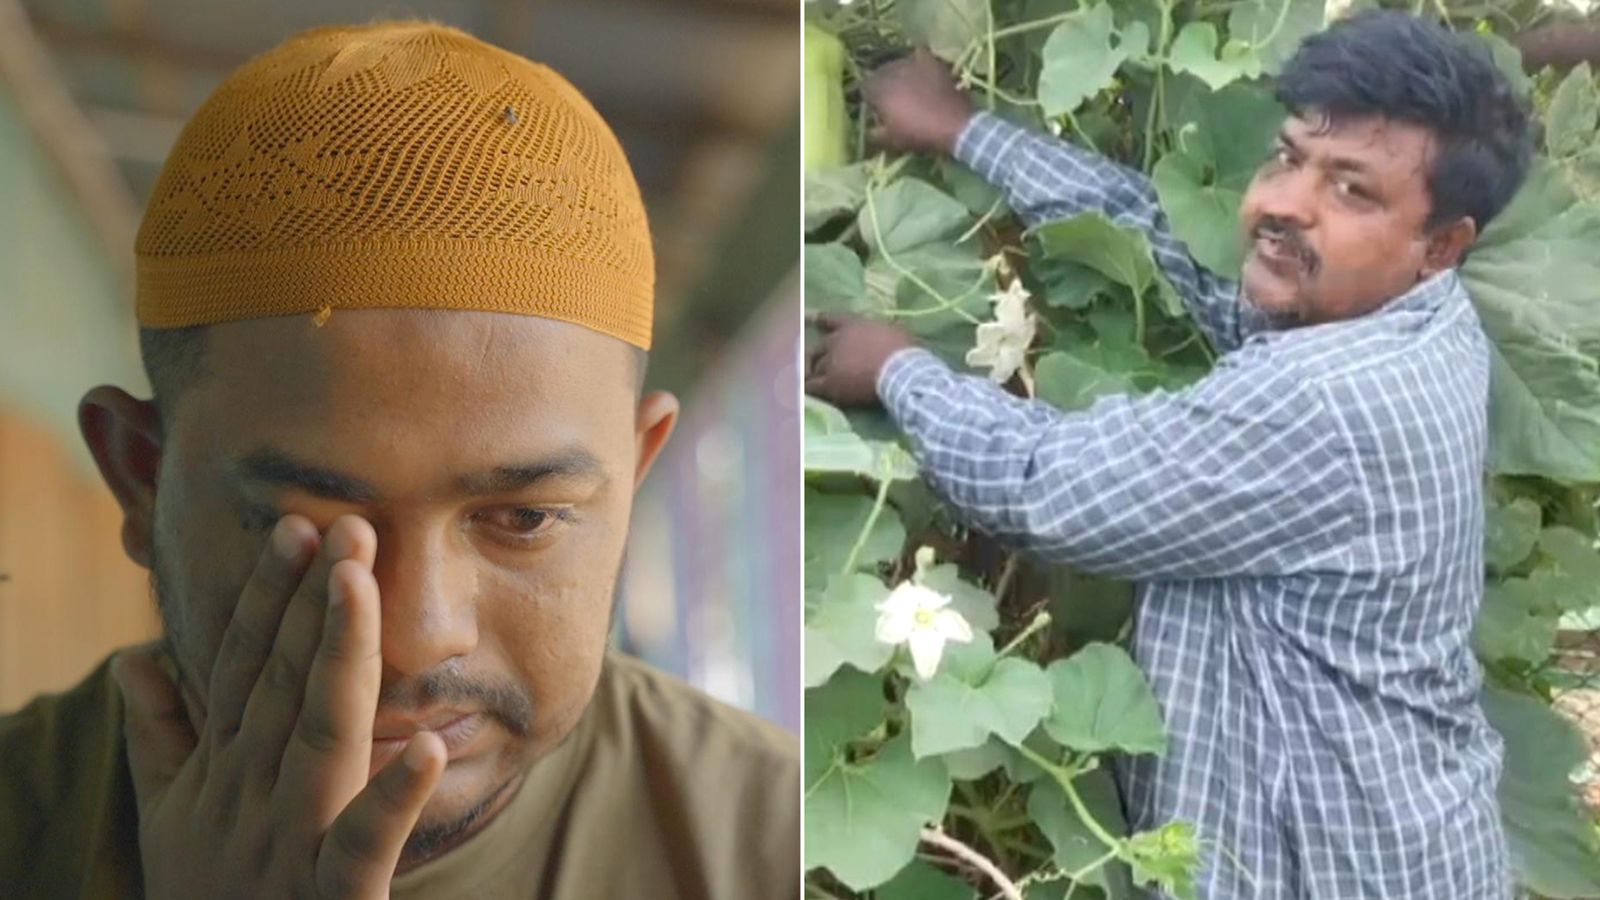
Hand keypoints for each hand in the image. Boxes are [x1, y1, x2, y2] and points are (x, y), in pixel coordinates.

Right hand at [111, 514, 444, 898]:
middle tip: (342, 523)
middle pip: (281, 684)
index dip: (268, 599)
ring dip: (340, 659)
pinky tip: (428, 747)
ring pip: (319, 737)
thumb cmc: (205, 897)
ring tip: (361, 585)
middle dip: (309, 602)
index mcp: (224, 771)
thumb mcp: (168, 817)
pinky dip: (392, 801)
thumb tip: (136, 658)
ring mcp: (288, 844)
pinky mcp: (330, 898)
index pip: (243, 669)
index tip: (297, 528)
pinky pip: (362, 845)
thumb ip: (160, 737)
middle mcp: (252, 796)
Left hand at [805, 312, 917, 407]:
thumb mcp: (895, 332)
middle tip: (813, 362)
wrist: (899, 370)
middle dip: (815, 355)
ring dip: (813, 373)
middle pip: (818, 347)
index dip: (818, 319)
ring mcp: (831, 362)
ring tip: (811, 380)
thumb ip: (882, 333)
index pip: (831, 319)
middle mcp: (837, 341)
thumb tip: (887, 335)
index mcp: (853, 325)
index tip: (807, 319)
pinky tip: (807, 391)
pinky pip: (813, 386)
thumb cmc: (904, 350)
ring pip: (815, 367)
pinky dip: (809, 388)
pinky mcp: (830, 383)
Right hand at [862, 47, 975, 156]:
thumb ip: (874, 134)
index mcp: (878, 89)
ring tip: (907, 85)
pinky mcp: (931, 61)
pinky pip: (919, 54)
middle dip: (883, 84)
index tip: (877, 110)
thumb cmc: (919, 134)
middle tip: (892, 98)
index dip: (870, 99)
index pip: (865, 87)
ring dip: (899, 73)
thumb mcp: (891, 141)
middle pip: (880, 73)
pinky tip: (920, 68)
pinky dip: (917, 60)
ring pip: (898, 63)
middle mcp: (891, 70)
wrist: (954, 125)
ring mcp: (912, 62)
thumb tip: (869, 129)